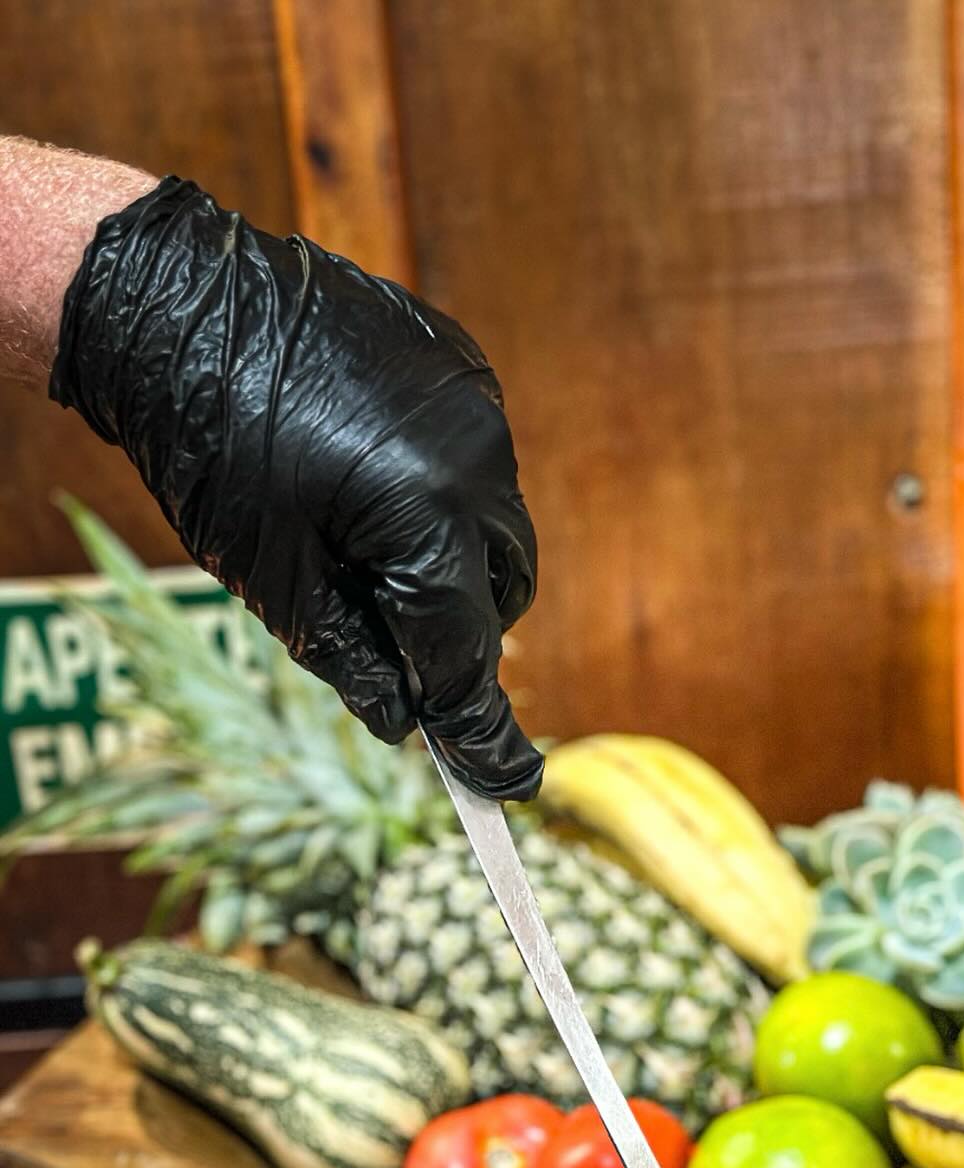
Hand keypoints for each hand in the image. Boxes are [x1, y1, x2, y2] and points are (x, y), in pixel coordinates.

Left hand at [50, 176, 539, 800]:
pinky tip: (369, 476)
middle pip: (505, 591)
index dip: (476, 728)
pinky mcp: (462, 366)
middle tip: (392, 638)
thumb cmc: (205, 440)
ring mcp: (476, 403)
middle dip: (459, 630)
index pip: (465, 648)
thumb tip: (404, 720)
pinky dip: (443, 495)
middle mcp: (474, 456)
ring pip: (499, 527)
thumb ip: (351, 657)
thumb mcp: (269, 576)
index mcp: (424, 512)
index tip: (506, 788)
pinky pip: (479, 462)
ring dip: (454, 561)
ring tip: (365, 543)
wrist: (171, 297)